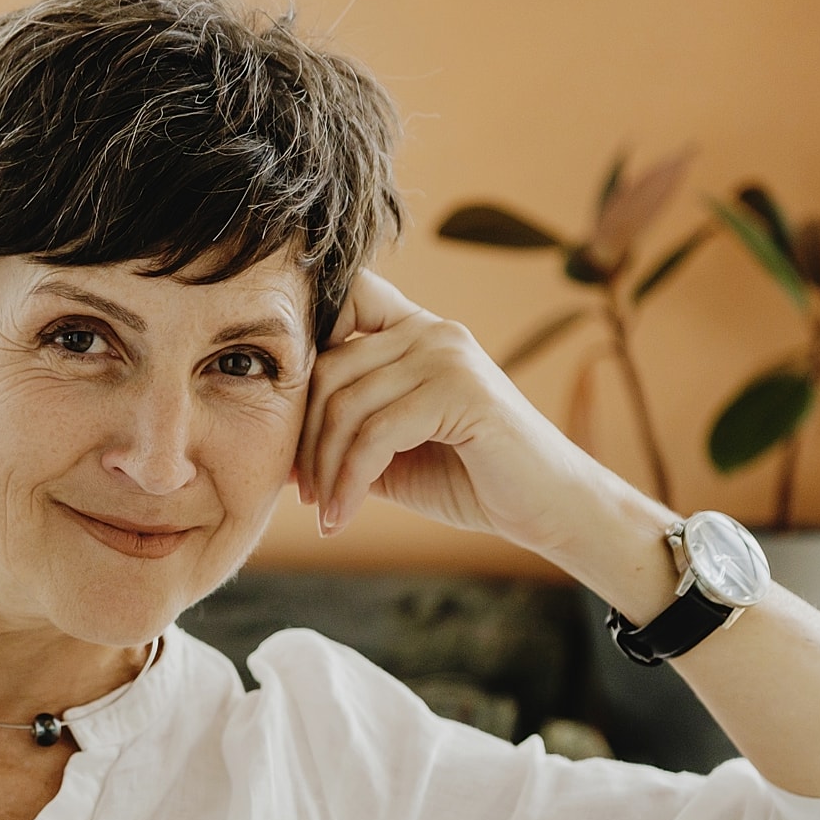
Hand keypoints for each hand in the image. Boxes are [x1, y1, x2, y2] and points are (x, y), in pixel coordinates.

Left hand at [296, 272, 664, 596]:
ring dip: (324, 471)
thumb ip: (343, 434)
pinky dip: (350, 483)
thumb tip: (276, 446)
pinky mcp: (461, 390)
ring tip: (326, 511)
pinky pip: (376, 434)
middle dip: (304, 440)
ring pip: (346, 405)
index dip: (302, 343)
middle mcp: (431, 331)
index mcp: (413, 332)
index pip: (342, 300)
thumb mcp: (389, 453)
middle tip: (304, 493)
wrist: (542, 508)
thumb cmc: (466, 479)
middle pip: (327, 369)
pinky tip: (342, 518)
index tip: (285, 418)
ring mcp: (448, 355)